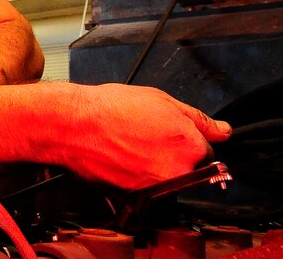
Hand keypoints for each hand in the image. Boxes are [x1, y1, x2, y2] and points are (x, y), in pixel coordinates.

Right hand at [61, 83, 231, 189]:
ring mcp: (156, 187)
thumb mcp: (160, 100)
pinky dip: (135, 174)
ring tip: (129, 144)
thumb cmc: (110, 109)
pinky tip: (120, 155)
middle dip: (171, 153)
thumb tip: (223, 131)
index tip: (166, 131)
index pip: (206, 150)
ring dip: (153, 165)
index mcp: (190, 146)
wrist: (73, 125)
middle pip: (186, 167)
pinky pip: (144, 187)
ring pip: (165, 178)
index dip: (185, 137)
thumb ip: (198, 119)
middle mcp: (178, 172)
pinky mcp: (134, 197)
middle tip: (144, 136)